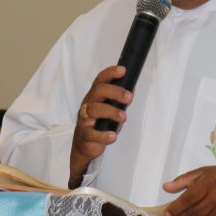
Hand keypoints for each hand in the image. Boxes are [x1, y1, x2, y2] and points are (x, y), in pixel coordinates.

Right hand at [68, 65, 130, 187]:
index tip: (123, 70)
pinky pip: (91, 133)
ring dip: (111, 112)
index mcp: (95, 97)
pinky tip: (112, 136)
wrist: (84, 145)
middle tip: (128, 97)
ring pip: (94, 110)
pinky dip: (103, 135)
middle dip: (115, 92)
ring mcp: (85, 119)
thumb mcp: (110, 109)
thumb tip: (132, 87)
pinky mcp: (85, 135)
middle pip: (98, 91)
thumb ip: (119, 100)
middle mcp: (88, 105)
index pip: (100, 80)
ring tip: (123, 117)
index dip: (110, 73)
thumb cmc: (99, 124)